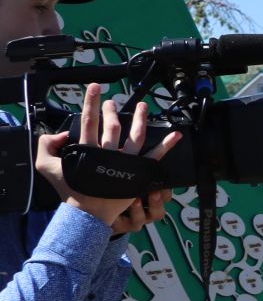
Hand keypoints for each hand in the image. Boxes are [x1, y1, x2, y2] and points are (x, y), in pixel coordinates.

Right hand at [35, 84, 180, 226]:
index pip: (88, 121)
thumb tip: (61, 133)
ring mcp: (125, 162)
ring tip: (143, 106)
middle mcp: (107, 153)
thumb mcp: (47, 166)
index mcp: (86, 150)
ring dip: (140, 119)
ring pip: (135, 135)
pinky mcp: (139, 172)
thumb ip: (46, 146)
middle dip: (112, 111)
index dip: (91, 102)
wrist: (88, 212)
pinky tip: (176, 135)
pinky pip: (155, 156)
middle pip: (112, 125)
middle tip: (112, 101)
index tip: (96, 87)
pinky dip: (167, 145)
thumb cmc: (69, 190)